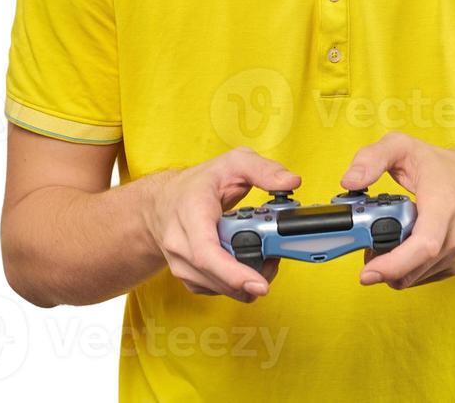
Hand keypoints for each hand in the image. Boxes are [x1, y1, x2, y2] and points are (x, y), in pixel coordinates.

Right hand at [141, 147, 300, 301]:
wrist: (163, 202)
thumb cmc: (198, 184)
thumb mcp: (234, 163)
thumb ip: (263, 170)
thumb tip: (291, 181)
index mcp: (191, 212)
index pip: (206, 252)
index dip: (234, 272)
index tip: (260, 284)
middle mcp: (179, 242)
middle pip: (215, 276)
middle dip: (252, 276)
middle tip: (275, 260)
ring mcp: (180, 262)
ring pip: (218, 287)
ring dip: (247, 282)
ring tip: (266, 258)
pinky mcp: (187, 276)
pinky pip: (216, 290)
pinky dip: (236, 285)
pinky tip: (249, 267)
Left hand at [340, 131, 454, 289]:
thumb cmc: (445, 167)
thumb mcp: (404, 147)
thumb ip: (373, 157)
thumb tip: (349, 181)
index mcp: (444, 203)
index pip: (425, 243)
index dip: (394, 262)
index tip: (368, 270)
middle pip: (417, 266)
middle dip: (384, 269)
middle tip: (366, 254)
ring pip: (418, 277)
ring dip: (393, 271)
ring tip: (379, 248)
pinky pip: (425, 278)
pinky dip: (406, 272)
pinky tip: (397, 254)